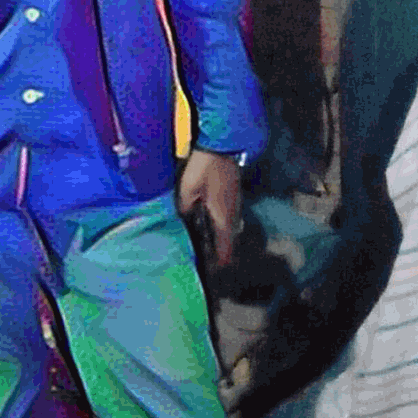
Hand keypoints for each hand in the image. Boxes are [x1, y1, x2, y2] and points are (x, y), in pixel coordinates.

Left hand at [177, 149, 241, 267]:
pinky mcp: (232, 196)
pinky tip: (203, 223)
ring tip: (200, 246)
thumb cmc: (204, 168)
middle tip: (199, 261)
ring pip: (227, 231)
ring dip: (217, 241)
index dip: (217, 267)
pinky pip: (226, 220)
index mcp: (223, 218)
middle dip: (216, 256)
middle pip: (228, 244)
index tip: (206, 275)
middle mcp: (233, 215)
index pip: (225, 253)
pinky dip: (217, 227)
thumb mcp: (187, 190)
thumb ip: (185, 210)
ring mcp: (235, 205)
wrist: (221, 143)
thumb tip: (183, 224)